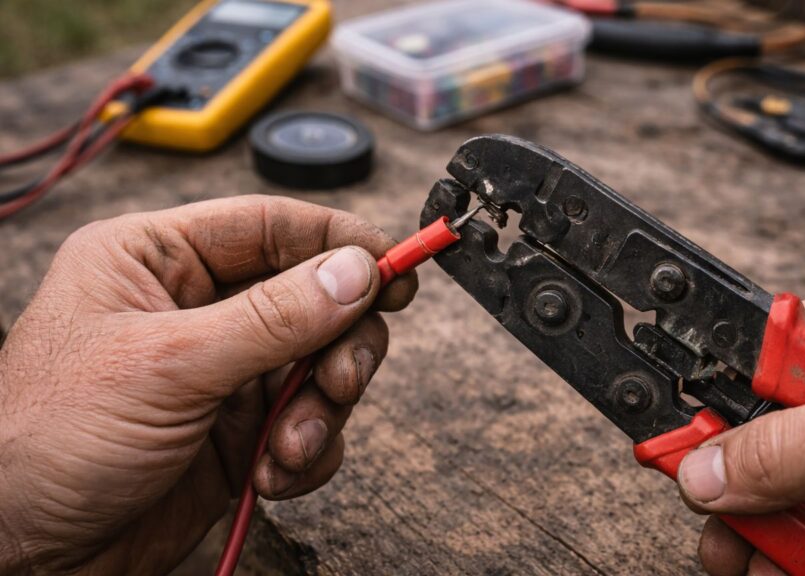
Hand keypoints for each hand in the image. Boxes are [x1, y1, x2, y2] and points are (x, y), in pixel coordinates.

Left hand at [0, 195, 417, 573]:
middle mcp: (199, 310)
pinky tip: (273, 474)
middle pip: (314, 296)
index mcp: (158, 261)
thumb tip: (354, 271)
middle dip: (338, 341)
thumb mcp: (167, 365)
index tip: (394, 265)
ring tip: (288, 444)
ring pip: (321, 363)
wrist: (25, 556)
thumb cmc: (46, 441)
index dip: (339, 241)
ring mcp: (225, 372)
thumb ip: (272, 317)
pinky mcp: (243, 431)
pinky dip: (309, 451)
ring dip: (321, 407)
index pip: (271, 227)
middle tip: (340, 377)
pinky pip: (311, 423)